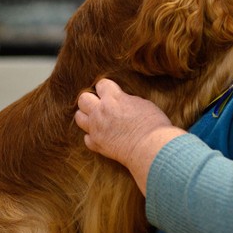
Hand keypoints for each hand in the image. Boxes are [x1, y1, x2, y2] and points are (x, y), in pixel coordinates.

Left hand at [74, 79, 183, 193]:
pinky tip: (102, 136)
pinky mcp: (97, 145)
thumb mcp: (143, 103)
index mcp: (114, 98)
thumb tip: (122, 101)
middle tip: (101, 105)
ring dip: (87, 117)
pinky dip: (93, 136)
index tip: (112, 92)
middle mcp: (101, 112)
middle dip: (91, 100)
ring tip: (98, 119)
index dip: (106, 88)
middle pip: (83, 99)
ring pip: (79, 117)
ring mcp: (96, 129)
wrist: (150, 148)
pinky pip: (87, 138)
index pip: (101, 84)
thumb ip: (126, 100)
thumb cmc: (152, 125)